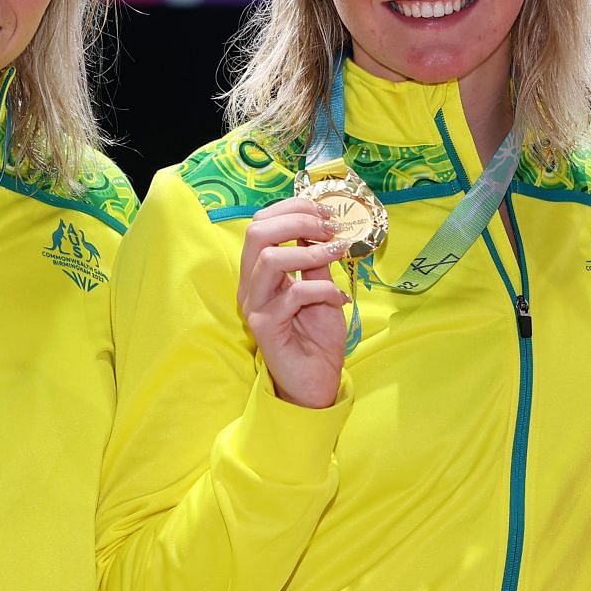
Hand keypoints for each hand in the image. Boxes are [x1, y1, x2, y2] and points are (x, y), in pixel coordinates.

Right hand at [239, 197, 350, 408]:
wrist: (315, 382)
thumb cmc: (316, 337)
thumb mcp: (321, 288)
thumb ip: (316, 259)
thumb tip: (321, 225)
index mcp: (260, 271)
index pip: (261, 223)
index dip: (293, 209)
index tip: (326, 213)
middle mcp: (251, 285)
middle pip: (256, 232)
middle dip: (297, 220)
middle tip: (330, 228)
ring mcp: (255, 306)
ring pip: (269, 259)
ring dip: (309, 252)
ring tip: (335, 256)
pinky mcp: (265, 327)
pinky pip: (294, 294)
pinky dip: (323, 289)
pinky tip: (339, 299)